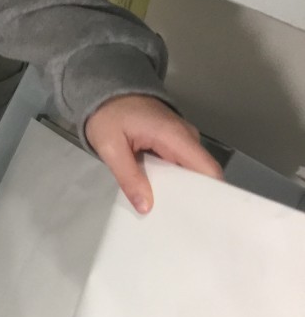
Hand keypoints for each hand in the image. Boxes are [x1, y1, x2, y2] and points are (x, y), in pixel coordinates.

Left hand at [84, 94, 222, 213]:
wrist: (106, 93)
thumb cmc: (107, 116)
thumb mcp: (111, 148)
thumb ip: (129, 177)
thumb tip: (146, 207)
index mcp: (175, 136)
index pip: (207, 168)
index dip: (211, 193)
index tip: (203, 217)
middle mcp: (186, 137)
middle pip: (201, 173)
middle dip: (194, 198)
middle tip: (180, 224)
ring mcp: (181, 140)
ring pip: (190, 171)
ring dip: (181, 191)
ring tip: (169, 216)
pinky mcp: (172, 143)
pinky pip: (179, 166)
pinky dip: (172, 181)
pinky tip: (160, 198)